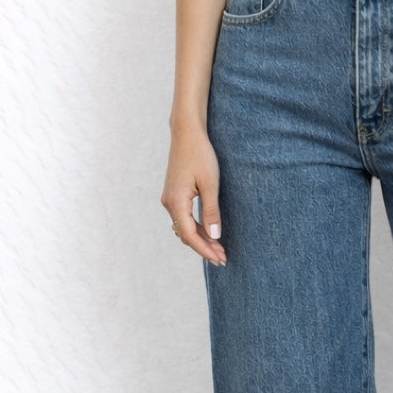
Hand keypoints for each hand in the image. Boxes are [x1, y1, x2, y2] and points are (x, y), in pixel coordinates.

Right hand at [161, 125, 226, 265]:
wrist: (186, 134)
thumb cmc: (200, 155)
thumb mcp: (210, 184)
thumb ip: (212, 211)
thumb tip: (215, 236)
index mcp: (176, 202)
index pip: (190, 235)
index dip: (205, 250)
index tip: (220, 258)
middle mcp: (169, 203)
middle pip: (186, 234)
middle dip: (205, 247)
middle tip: (223, 258)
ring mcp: (170, 199)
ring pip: (185, 227)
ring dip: (201, 239)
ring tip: (219, 249)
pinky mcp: (174, 194)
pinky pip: (184, 218)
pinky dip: (197, 228)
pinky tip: (209, 232)